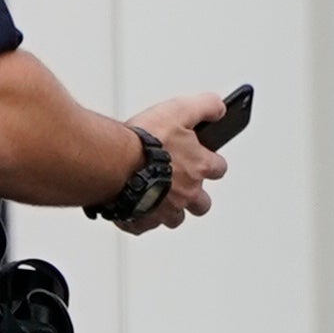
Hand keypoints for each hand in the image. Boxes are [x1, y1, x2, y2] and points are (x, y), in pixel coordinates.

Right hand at [123, 92, 239, 227]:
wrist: (113, 162)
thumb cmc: (144, 140)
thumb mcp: (180, 110)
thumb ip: (205, 106)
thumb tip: (220, 108)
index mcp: (198, 168)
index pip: (219, 168)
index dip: (213, 163)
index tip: (206, 158)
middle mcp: (186, 193)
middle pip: (202, 204)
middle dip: (196, 197)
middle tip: (184, 185)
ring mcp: (164, 210)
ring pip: (175, 219)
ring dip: (170, 210)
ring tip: (158, 197)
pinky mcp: (141, 220)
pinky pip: (143, 226)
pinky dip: (140, 219)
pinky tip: (132, 207)